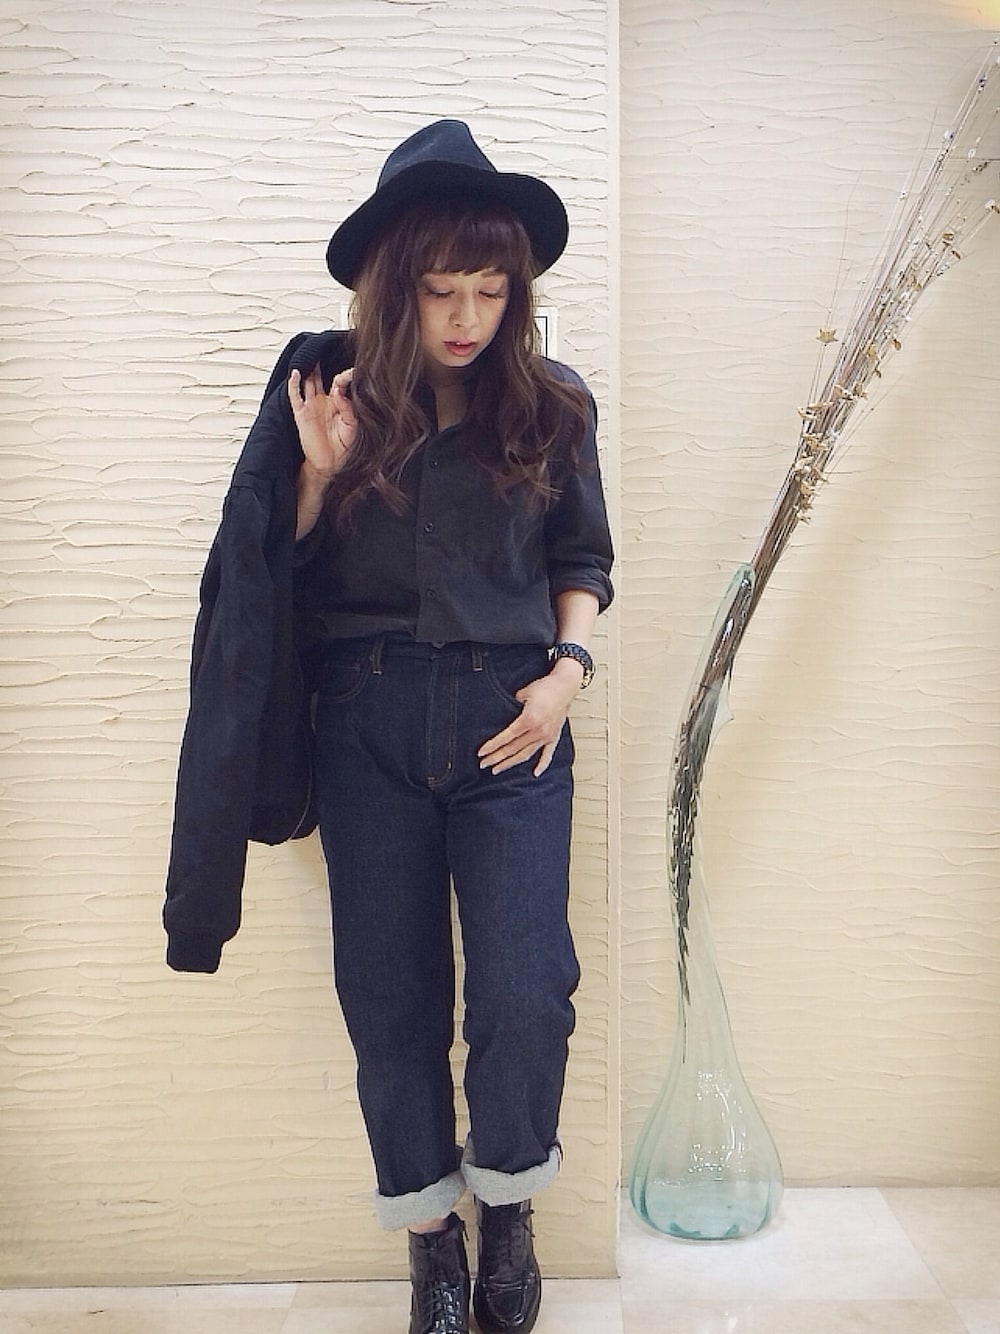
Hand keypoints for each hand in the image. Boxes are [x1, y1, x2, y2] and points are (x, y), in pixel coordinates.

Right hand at [287, 366, 357, 478]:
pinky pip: (295, 395)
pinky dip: (294, 383)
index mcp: (339, 405)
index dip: (346, 376)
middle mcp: (324, 403)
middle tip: (325, 349)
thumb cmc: (343, 449)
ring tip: (309, 355)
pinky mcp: (301, 413)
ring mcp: (311, 406)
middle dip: (323, 364)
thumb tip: (340, 391)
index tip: (355, 371)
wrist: (329, 466)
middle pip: (321, 377)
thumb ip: (348, 408)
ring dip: (308, 369)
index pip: (341, 383)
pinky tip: (296, 372)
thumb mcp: (352, 427)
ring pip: (308, 382)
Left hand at [477, 659, 584, 776]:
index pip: (506, 737)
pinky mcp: (554, 736)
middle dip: (496, 757)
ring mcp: (547, 736)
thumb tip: (503, 715)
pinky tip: (535, 773)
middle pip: (513, 749)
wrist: (565, 685)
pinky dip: (542, 764)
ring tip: (498, 769)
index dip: (492, 746)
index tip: (481, 753)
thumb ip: (511, 706)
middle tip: (483, 764)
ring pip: (526, 754)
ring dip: (511, 763)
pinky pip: (547, 754)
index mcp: (529, 720)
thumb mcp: (523, 693)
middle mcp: (538, 731)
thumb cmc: (545, 687)